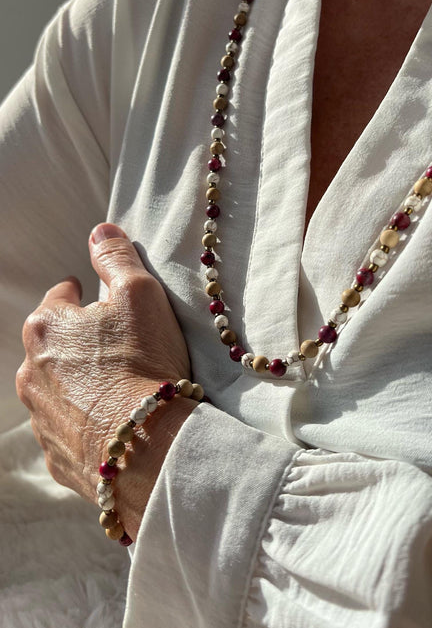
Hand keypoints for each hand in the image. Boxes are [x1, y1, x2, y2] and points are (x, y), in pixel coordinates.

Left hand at [16, 222, 196, 539]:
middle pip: (54, 345)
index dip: (84, 294)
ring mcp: (40, 418)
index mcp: (46, 327)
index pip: (61, 296)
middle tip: (120, 346)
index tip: (101, 300)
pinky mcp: (55, 454)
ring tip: (119, 388)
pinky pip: (68, 428)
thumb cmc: (144, 363)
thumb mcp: (140, 294)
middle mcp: (31, 372)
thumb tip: (100, 231)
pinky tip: (114, 422)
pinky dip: (86, 422)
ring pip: (57, 388)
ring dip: (79, 383)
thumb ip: (116, 257)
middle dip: (80, 341)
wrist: (147, 449)